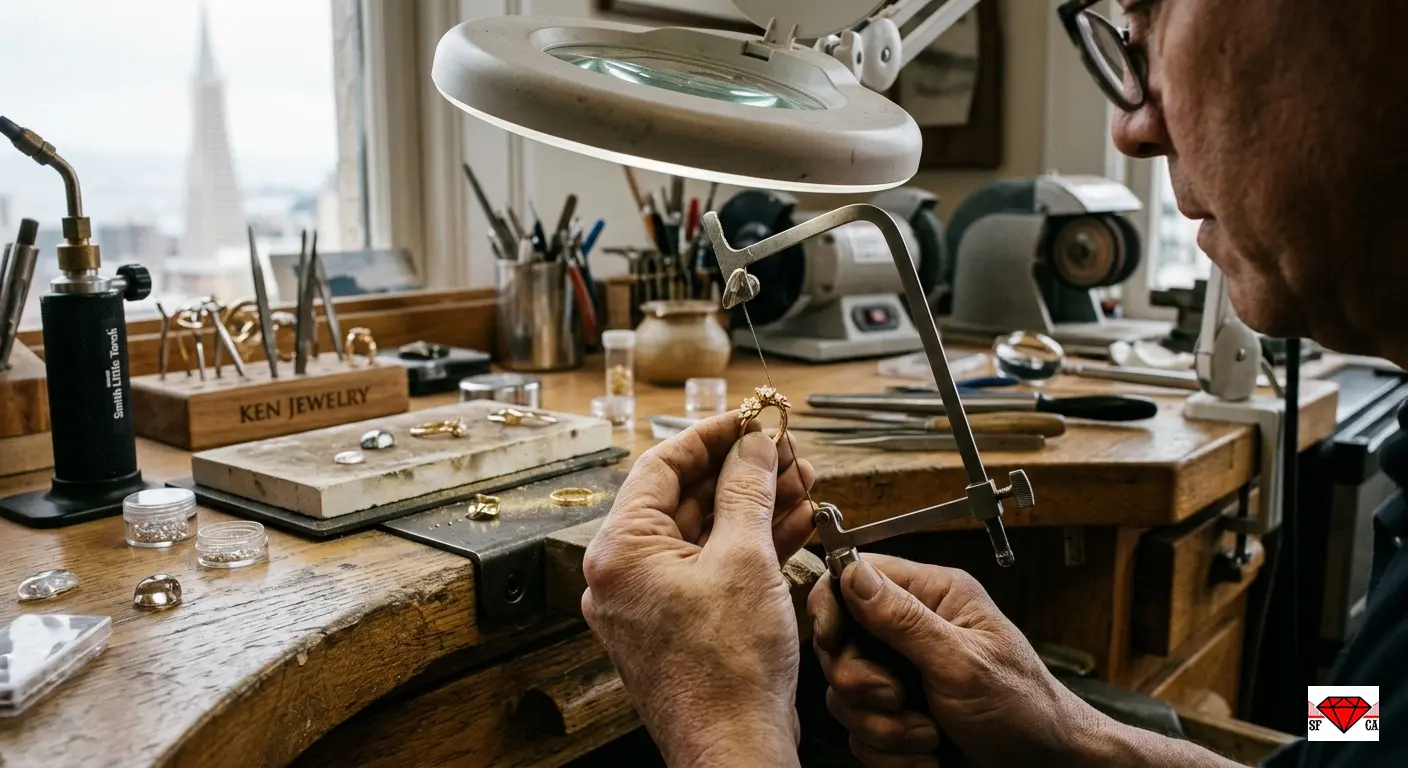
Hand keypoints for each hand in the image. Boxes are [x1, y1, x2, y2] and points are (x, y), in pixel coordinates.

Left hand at [582, 413, 816, 766]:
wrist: (735, 749)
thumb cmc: (727, 671)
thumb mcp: (745, 559)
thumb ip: (748, 490)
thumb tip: (754, 445)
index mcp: (621, 551)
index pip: (661, 465)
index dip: (712, 435)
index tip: (750, 419)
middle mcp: (625, 575)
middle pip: (685, 497)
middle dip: (742, 471)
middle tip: (785, 451)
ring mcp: (651, 602)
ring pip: (704, 533)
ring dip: (754, 505)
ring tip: (802, 482)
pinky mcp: (680, 625)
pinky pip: (712, 568)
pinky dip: (750, 544)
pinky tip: (793, 524)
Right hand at [808, 555, 1106, 766]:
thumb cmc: (1026, 710)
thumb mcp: (963, 662)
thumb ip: (904, 620)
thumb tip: (854, 573)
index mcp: (933, 596)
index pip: (855, 576)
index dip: (832, 606)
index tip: (832, 641)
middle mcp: (911, 630)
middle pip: (839, 642)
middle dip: (861, 683)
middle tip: (896, 699)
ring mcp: (900, 674)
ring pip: (844, 694)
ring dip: (881, 726)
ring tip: (927, 736)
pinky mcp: (895, 716)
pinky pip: (859, 731)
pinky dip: (888, 751)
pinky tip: (926, 753)